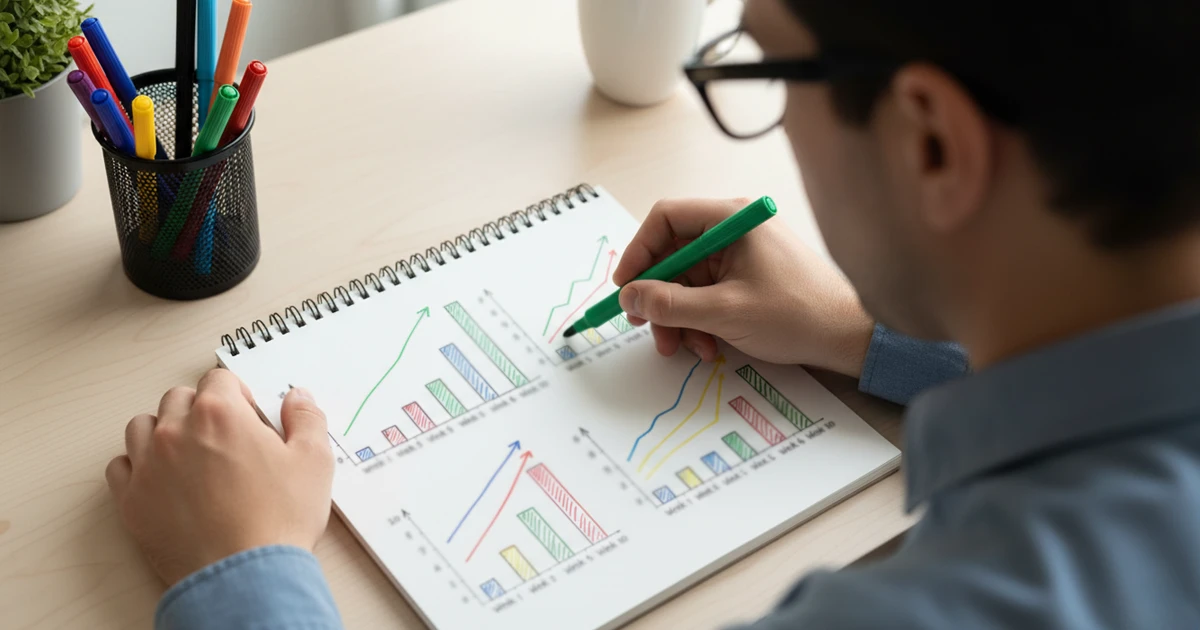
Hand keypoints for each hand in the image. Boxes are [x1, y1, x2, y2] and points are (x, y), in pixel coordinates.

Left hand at [106, 369, 333, 585]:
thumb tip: (297, 397)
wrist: (243, 576)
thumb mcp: (313, 461)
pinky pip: (120, 466)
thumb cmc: (277, 521)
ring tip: (190, 456)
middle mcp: (176, 431)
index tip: (248, 417)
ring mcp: (148, 465)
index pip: (218, 378)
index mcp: (220, 414)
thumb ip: (305, 418)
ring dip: (165, 431)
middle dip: (202, 410)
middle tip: (225, 440)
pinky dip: (138, 466)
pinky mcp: (131, 500)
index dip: (238, 395)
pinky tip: (163, 480)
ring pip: (143, 426)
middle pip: (179, 398)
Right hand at [614, 197, 874, 376]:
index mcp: (732, 219)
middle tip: (648, 328)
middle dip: (659, 297)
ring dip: (679, 317)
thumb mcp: (724, 313)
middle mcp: (734, 230)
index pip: (665, 219)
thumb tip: (630, 297)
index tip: (625, 288)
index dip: (638, 252)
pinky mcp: (749, 278)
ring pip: (688, 281)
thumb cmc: (798, 314)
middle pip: (673, 255)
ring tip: (686, 348)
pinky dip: (701, 322)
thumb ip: (670, 304)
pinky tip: (710, 346)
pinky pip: (708, 295)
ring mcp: (742, 255)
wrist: (851, 337)